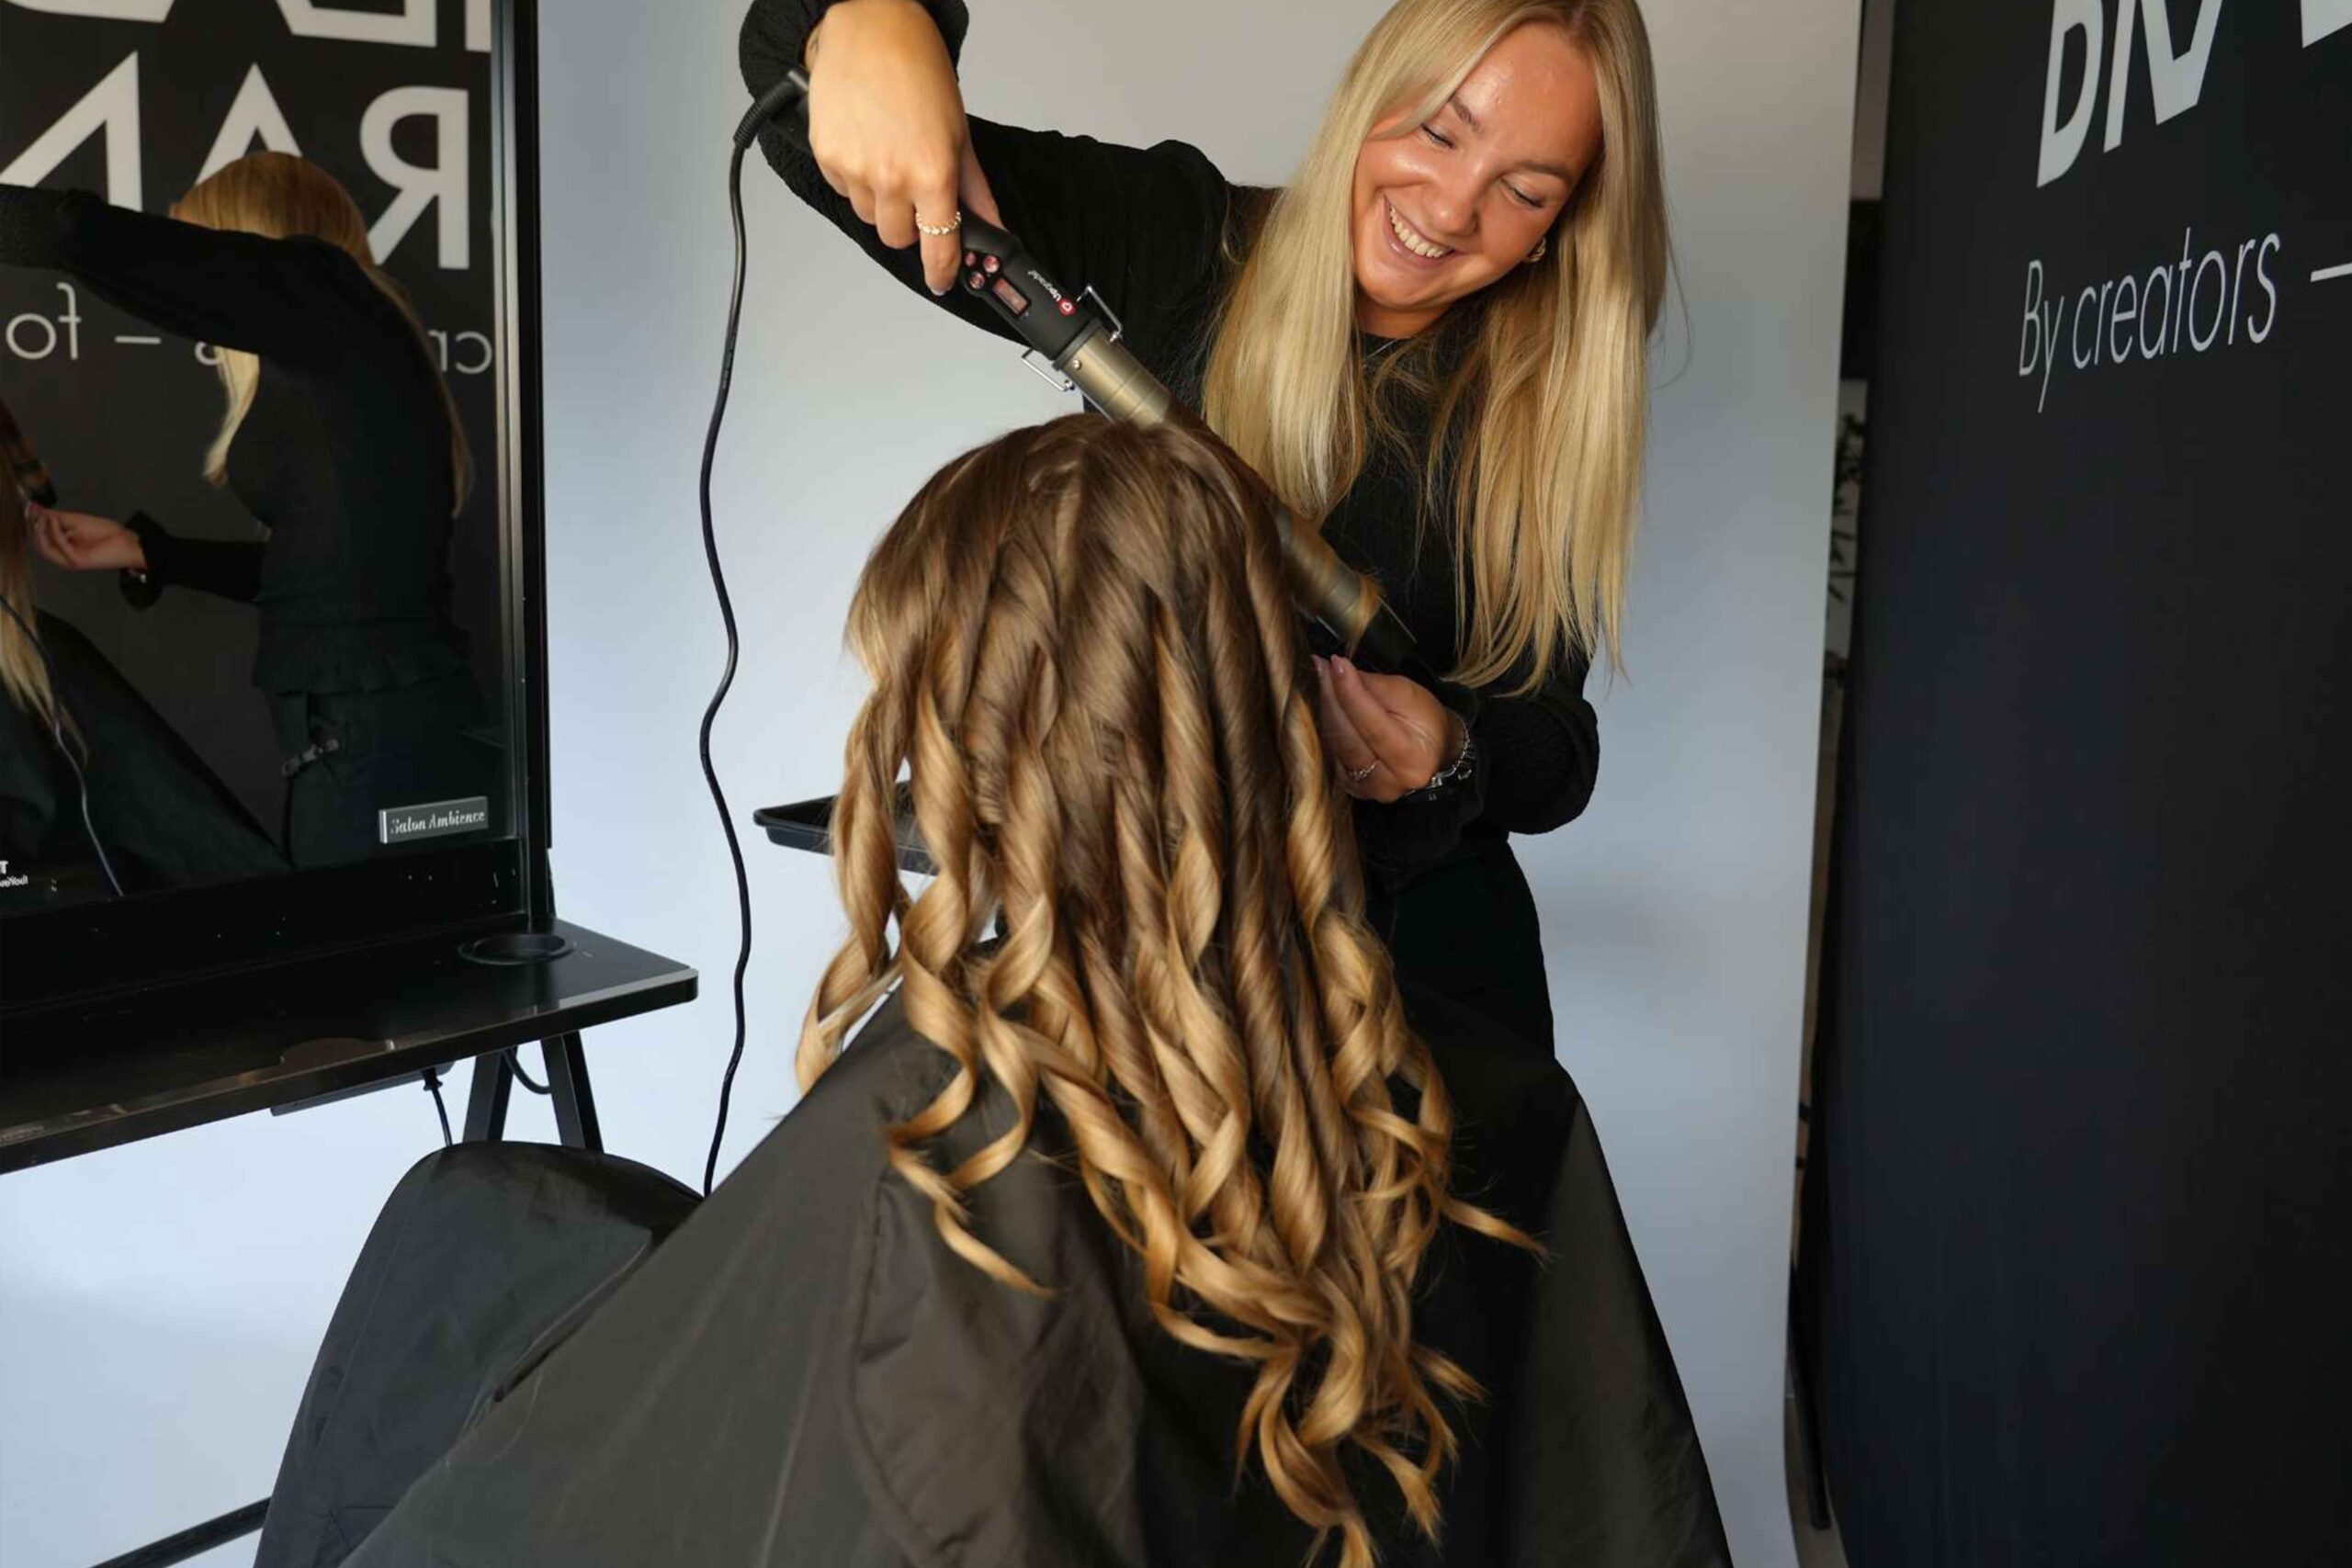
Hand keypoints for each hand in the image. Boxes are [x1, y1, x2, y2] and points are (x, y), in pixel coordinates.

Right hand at [27, 503, 145, 572]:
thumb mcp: (76, 521)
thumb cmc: (107, 533)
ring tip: (44, 515)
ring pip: (46, 548)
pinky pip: (61, 546)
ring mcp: (70, 561)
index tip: (30, 508)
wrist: (128, 542)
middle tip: (34, 512)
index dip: (33, 523)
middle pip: (40, 544)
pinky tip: (55, 520)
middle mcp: (65, 556)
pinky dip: (55, 531)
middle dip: (35, 527)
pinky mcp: (77, 562)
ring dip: (42, 530)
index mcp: (64, 547)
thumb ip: (56, 517)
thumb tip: (37, 509)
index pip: (42, 538)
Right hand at [804, 0, 1003, 295]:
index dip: (941, 271)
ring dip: (880, 200)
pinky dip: (854, 178)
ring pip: (868, 216)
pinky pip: (842, 189)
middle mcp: (890, 176)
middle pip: (898, 237)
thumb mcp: (959, 132)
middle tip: (915, 188)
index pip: (938, 246)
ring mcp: (853, 168)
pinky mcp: (826, 155)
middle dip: (909, 223)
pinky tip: (865, 143)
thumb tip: (992, 226)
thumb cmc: (918, 70)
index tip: (942, 281)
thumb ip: (974, 188)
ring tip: (888, 155)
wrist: (871, 27)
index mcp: (931, 173)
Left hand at [1312, 655, 1464, 803]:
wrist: (1434, 751)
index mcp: (1410, 760)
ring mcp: (1367, 789)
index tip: (1335, 663)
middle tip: (1322, 666)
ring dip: (1326, 708)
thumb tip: (1340, 670)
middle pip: (1346, 736)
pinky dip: (1329, 724)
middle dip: (1331, 696)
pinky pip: (1332, 751)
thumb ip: (1374, 686)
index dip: (1350, 691)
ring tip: (1324, 677)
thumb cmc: (1426, 721)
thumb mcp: (1410, 695)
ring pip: (1334, 743)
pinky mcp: (1351, 787)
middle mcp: (1387, 782)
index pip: (1371, 723)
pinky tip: (1330, 703)